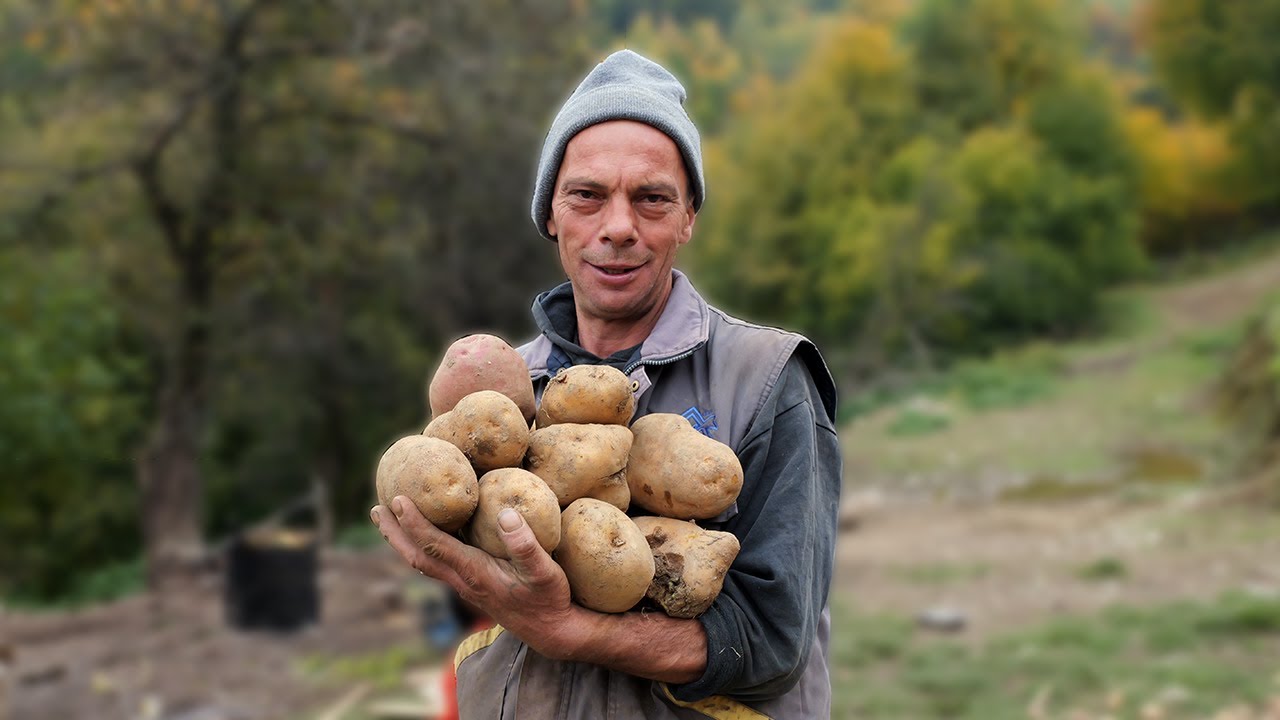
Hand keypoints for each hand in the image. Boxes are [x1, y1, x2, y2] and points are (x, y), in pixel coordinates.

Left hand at [370, 496, 582, 658]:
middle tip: (376, 508)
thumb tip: (505, 513)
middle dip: (394, 533)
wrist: (551, 632)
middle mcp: (463, 580)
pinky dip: (422, 546)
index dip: (414, 523)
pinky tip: (424, 536)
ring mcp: (465, 584)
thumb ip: (525, 545)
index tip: (398, 499)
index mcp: (474, 572)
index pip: (434, 545)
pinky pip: (437, 563)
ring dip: (403, 541)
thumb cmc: (549, 599)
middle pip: (417, 556)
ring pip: (423, 562)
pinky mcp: (472, 585)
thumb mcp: (545, 571)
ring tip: (389, 518)